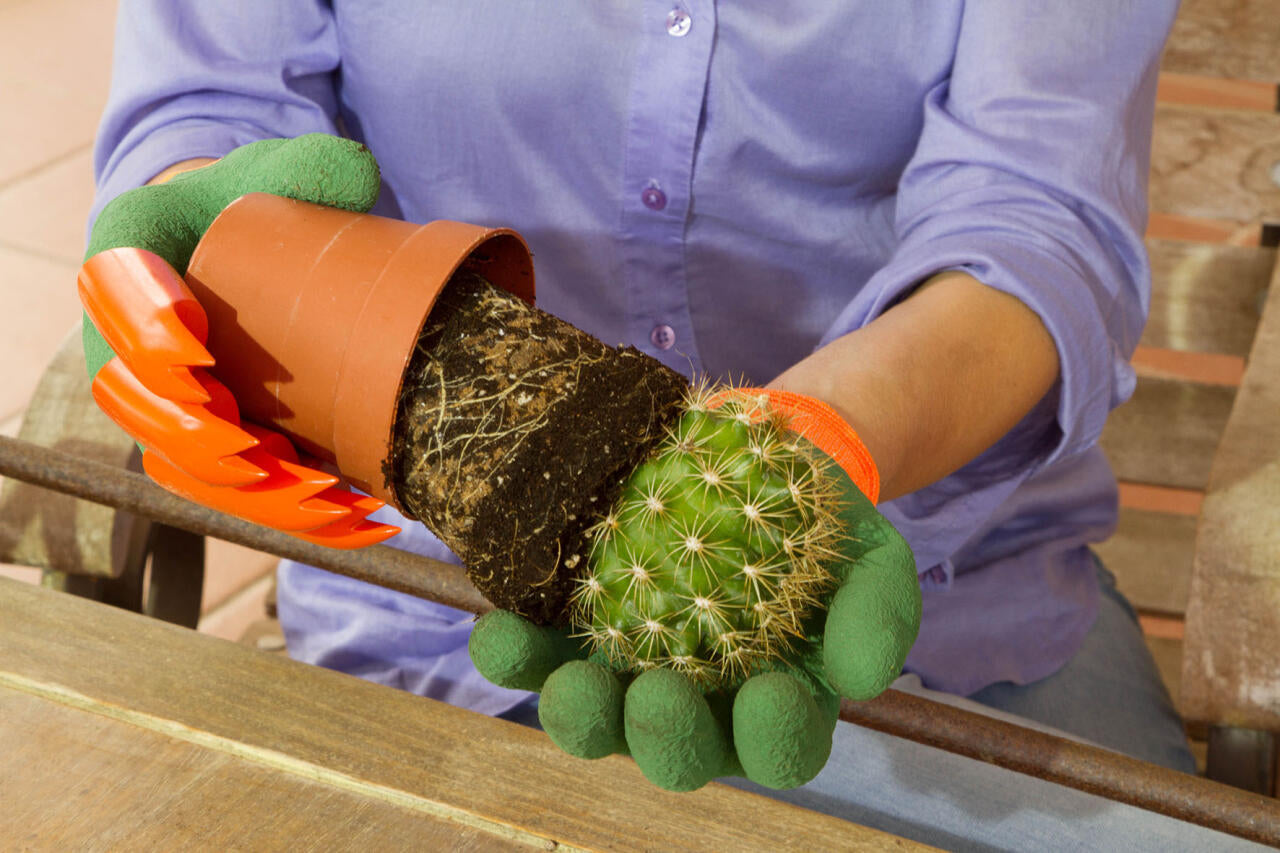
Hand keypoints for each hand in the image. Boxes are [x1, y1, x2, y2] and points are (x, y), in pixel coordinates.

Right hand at [79, 135, 397, 547]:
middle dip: (199, 434)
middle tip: (267, 451)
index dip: (146, 326)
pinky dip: (276, 515)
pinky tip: (347, 521)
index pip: (113, 290)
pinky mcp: (196, 440)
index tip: (199, 349)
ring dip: (247, 492)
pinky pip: (217, 493)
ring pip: (176, 462)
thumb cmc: (252, 202)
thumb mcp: (278, 173)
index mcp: (127, 254)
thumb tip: (358, 177)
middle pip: (136, 399)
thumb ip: (314, 169)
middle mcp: (121, 335)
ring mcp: (155, 397)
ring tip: (329, 499)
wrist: (234, 244)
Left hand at [470, 392, 919, 790]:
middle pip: (678, 753)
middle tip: (658, 699)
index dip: (773, 736)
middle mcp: (698, 705)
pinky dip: (514, 653)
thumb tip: (859, 680)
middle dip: (664, 737)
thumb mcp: (870, 558)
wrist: (756, 452)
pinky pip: (533, 656)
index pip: (780, 746)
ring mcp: (627, 670)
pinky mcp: (570, 630)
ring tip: (570, 684)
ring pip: (597, 720)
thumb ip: (876, 618)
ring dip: (578, 712)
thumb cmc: (820, 520)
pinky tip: (501, 630)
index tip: (770, 695)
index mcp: (775, 703)